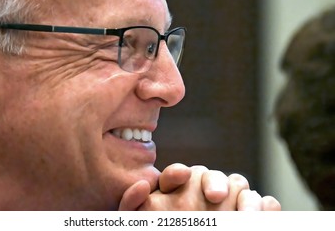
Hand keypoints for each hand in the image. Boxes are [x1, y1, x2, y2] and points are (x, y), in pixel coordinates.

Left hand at [118, 163, 280, 210]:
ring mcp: (231, 204)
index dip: (178, 174)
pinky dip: (267, 207)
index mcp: (178, 193)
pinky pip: (265, 203)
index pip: (179, 174)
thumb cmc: (166, 229)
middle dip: (215, 182)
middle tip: (215, 197)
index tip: (179, 176)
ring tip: (244, 216)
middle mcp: (204, 195)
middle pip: (211, 176)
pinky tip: (261, 216)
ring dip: (244, 197)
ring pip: (239, 185)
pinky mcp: (254, 215)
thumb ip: (132, 205)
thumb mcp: (141, 221)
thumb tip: (142, 185)